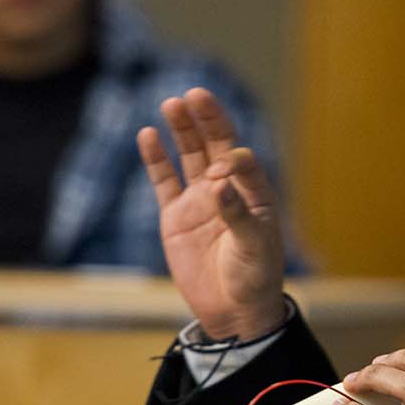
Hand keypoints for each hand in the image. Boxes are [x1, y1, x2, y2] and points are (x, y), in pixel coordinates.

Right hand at [137, 88, 286, 340]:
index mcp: (254, 192)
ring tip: (172, 103)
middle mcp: (226, 189)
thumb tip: (219, 183)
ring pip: (189, 155)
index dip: (231, 158)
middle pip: (215, 144)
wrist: (233, 310)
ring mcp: (199, 200)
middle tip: (195, 94)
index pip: (242, 160)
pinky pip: (164, 180)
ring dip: (182, 129)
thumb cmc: (255, 277)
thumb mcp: (255, 247)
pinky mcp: (175, 215)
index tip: (222, 170)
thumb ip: (238, 214)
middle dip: (207, 119)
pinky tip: (149, 134)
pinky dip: (156, 158)